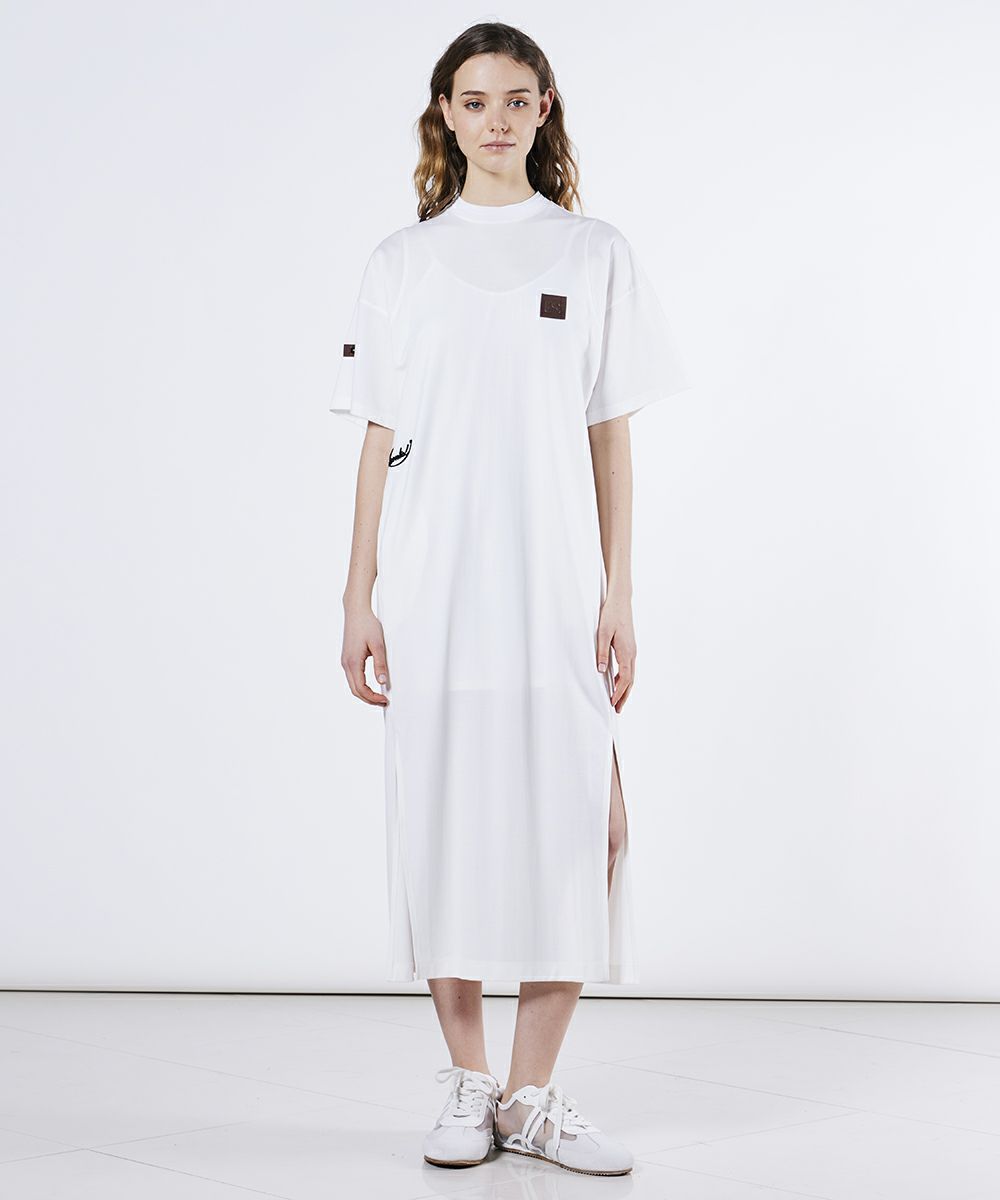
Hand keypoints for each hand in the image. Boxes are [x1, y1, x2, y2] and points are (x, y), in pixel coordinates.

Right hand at [341, 604, 389, 705]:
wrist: (356, 611)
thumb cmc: (367, 625)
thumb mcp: (378, 645)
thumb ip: (380, 664)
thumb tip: (382, 682)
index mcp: (352, 662)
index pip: (361, 689)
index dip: (372, 698)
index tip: (385, 699)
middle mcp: (346, 664)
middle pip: (355, 690)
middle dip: (369, 699)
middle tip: (383, 701)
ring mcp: (345, 661)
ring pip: (353, 685)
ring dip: (365, 693)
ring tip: (379, 696)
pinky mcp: (347, 658)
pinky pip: (353, 677)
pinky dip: (361, 685)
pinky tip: (371, 685)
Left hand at [596, 593, 635, 712]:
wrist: (621, 600)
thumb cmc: (611, 614)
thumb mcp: (602, 633)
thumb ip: (602, 652)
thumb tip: (600, 670)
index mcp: (626, 651)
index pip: (625, 678)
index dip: (619, 692)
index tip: (612, 703)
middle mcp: (632, 653)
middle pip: (631, 680)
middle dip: (624, 696)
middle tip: (617, 709)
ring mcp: (632, 650)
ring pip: (631, 675)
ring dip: (625, 689)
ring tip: (618, 701)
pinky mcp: (630, 647)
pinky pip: (629, 668)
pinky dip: (626, 679)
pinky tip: (619, 682)